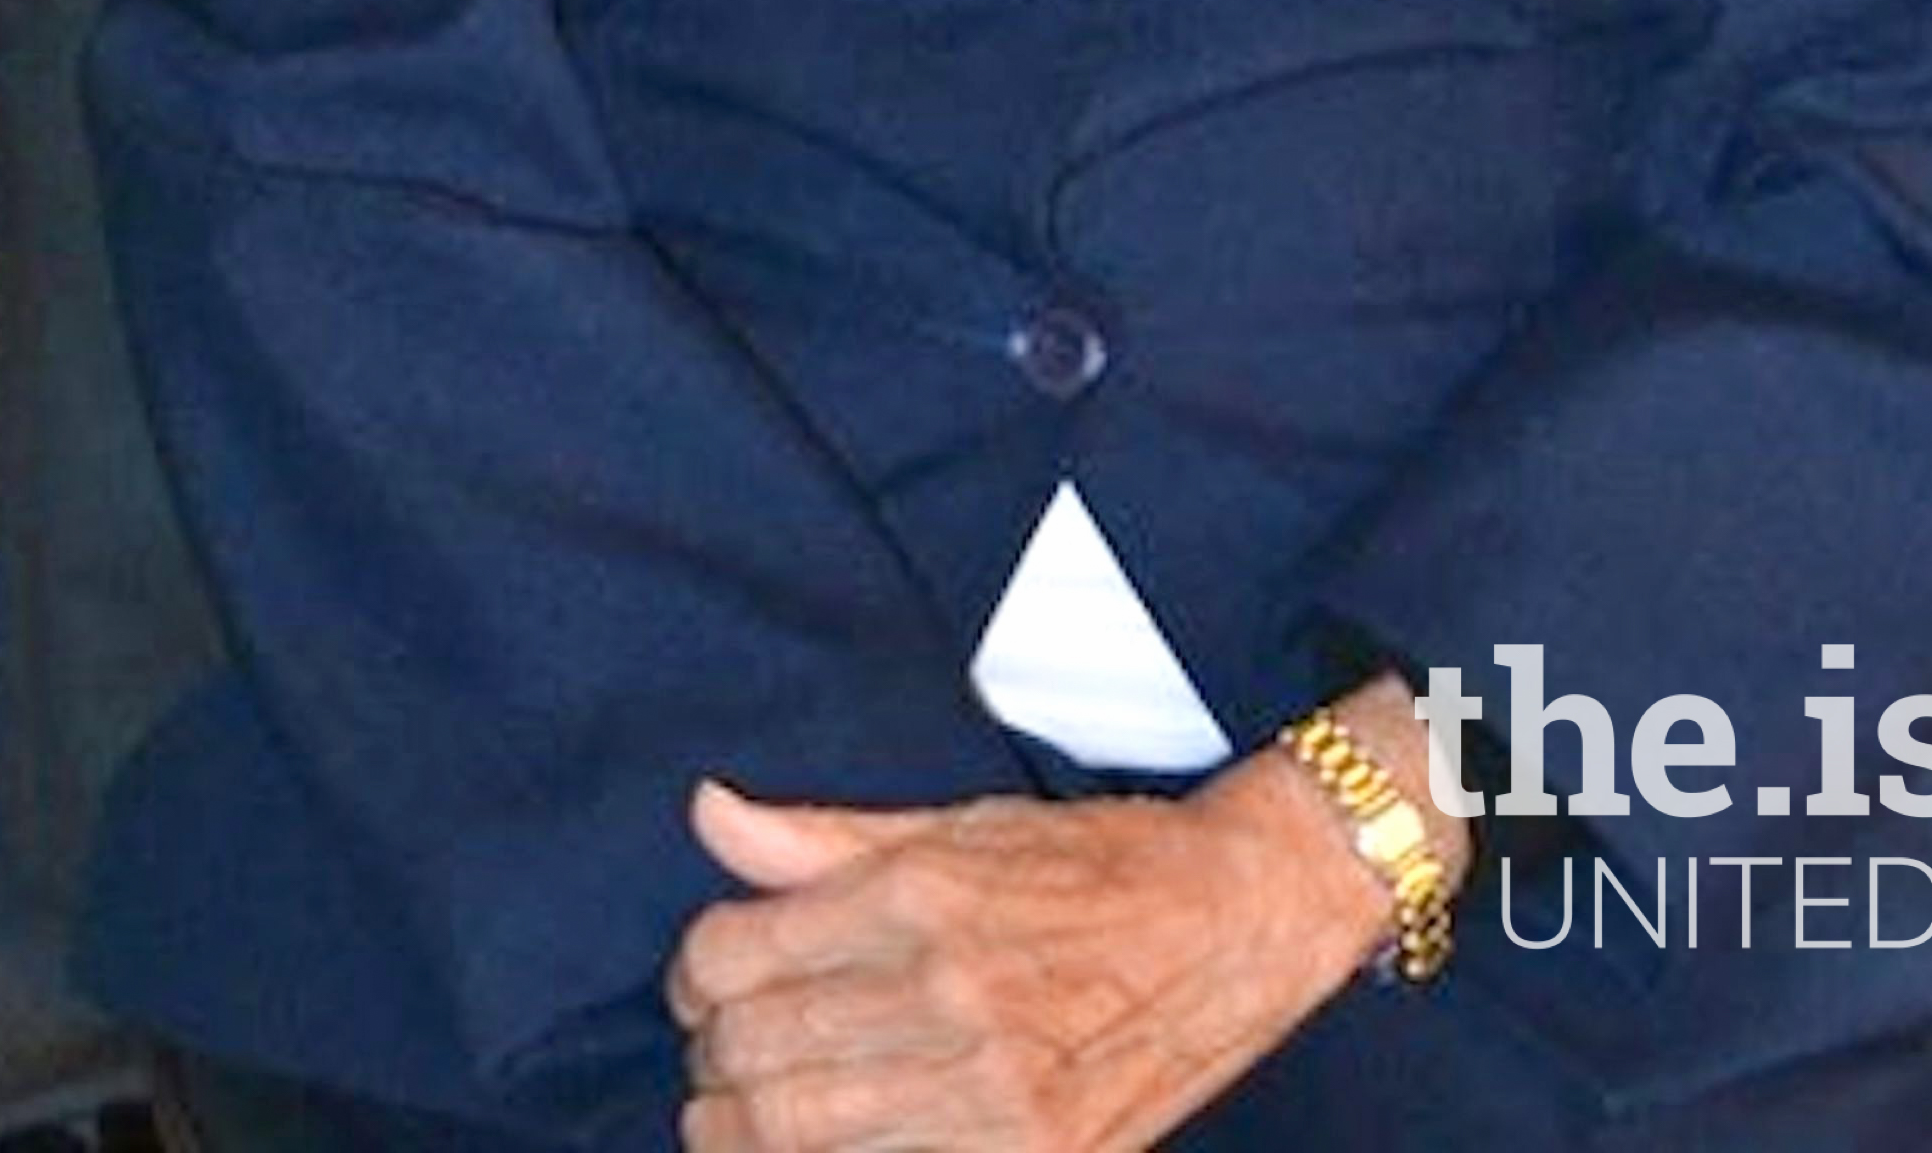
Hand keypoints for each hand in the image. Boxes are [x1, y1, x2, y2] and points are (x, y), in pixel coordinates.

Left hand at [669, 760, 1385, 1152]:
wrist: (1235, 923)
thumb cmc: (1093, 864)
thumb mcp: (959, 825)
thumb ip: (825, 838)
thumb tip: (710, 812)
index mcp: (921, 897)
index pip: (735, 956)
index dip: (696, 972)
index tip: (706, 979)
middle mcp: (950, 995)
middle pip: (753, 1056)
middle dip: (712, 1058)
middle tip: (722, 1051)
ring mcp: (992, 1094)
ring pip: (795, 1136)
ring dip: (748, 1127)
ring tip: (752, 1109)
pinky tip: (832, 1144)